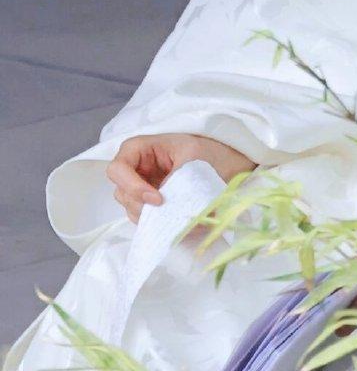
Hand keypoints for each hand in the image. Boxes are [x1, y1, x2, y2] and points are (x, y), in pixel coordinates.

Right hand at [106, 133, 256, 222]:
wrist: (225, 163)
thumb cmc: (207, 152)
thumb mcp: (192, 158)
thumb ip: (174, 181)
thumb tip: (167, 209)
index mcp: (140, 148)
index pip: (118, 169)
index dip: (132, 186)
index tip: (158, 199)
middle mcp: (134, 169)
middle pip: (122, 192)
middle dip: (142, 205)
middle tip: (167, 209)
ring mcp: (140, 188)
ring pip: (131, 208)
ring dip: (150, 216)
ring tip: (177, 213)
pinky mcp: (150, 204)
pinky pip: (144, 218)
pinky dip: (156, 221)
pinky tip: (176, 218)